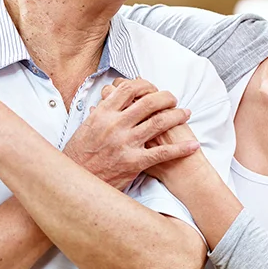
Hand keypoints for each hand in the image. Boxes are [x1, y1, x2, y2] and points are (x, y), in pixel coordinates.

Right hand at [64, 78, 200, 190]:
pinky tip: (192, 145)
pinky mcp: (134, 162)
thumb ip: (99, 114)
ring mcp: (125, 143)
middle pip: (148, 102)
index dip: (145, 85)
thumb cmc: (78, 157)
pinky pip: (162, 153)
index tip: (153, 88)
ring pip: (159, 122)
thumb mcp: (84, 129)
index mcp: (102, 114)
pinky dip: (181, 149)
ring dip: (177, 116)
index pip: (128, 89)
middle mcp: (115, 125)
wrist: (74, 183)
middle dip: (166, 98)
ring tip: (186, 113)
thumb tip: (107, 100)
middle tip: (173, 99)